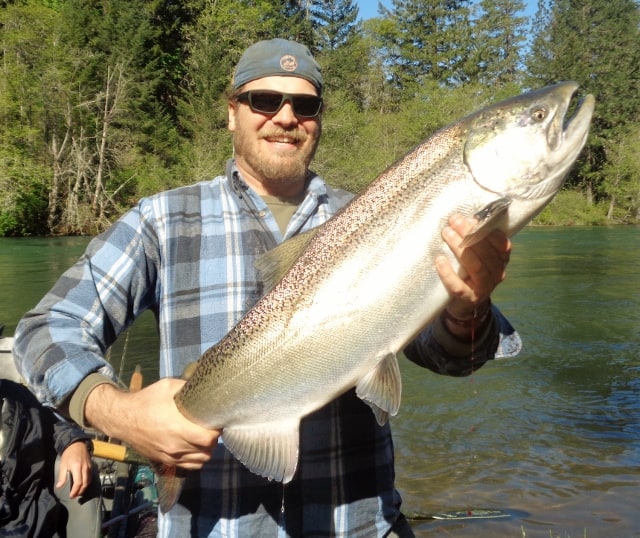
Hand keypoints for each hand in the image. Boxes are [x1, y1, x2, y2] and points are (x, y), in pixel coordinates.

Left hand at [56, 440, 92, 497]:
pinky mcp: (91, 466)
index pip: (78, 482)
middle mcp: (85, 468)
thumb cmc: (68, 454)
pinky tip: (82, 485)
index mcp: (77, 468)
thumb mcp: (63, 464)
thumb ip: (62, 476)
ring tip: (78, 492)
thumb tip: (59, 486)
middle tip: (74, 496)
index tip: (71, 495)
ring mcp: (89, 467)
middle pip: (85, 483)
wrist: (77, 444)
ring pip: (89, 481)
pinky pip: (90, 477)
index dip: (75, 491)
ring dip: (84, 488)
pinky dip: (87, 483)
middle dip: (80, 491)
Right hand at [85, 378, 219, 468]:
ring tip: (204, 438)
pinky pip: (189, 466)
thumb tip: (204, 386)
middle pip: (207, 451)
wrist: (122, 418)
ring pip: (200, 461)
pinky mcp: (164, 461)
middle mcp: (176, 446)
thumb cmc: (146, 401)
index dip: (216, 430)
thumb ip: (187, 387)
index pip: (208, 439)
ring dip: (205, 450)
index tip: (215, 421)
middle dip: (212, 440)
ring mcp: (170, 456)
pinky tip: (195, 448)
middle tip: (210, 428)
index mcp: (178, 428)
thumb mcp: (167, 387)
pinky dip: (196, 459)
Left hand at [435, 213, 510, 319]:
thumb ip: (475, 241)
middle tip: (454, 221)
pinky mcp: (469, 299)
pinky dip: (448, 273)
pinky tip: (439, 260)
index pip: (501, 244)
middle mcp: (497, 274)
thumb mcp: (476, 257)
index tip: (472, 218)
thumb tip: (466, 219)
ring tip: (446, 234)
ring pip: (475, 267)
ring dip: (460, 248)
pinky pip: (459, 286)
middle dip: (470, 234)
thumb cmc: (468, 274)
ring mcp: (484, 288)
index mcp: (501, 261)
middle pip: (485, 253)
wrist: (463, 304)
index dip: (487, 231)